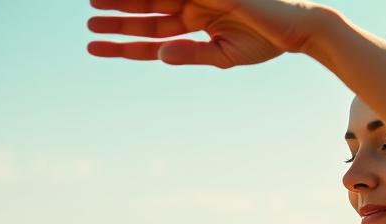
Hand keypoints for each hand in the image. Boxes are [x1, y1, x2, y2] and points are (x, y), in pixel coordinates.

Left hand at [87, 0, 327, 67]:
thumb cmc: (266, 41)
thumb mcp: (223, 54)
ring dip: (123, 3)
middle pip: (145, 12)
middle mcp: (192, 4)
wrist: (296, 28)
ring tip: (93, 7)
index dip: (124, 43)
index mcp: (196, 21)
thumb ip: (191, 53)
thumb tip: (160, 56)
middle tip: (88, 22)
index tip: (95, 46)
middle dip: (116, 18)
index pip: (153, 34)